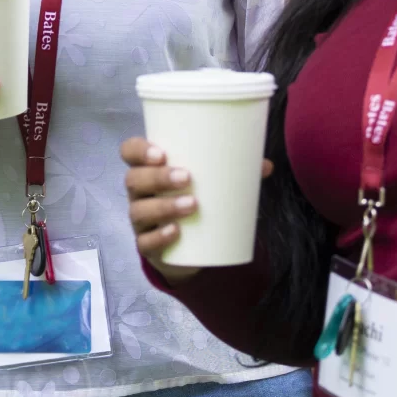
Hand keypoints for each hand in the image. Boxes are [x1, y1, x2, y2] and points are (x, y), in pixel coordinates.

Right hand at [120, 137, 273, 283]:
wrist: (186, 247)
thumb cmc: (193, 199)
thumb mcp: (207, 183)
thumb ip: (233, 171)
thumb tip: (266, 165)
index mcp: (149, 169)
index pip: (130, 152)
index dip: (139, 150)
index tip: (161, 151)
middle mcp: (139, 193)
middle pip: (134, 180)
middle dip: (157, 177)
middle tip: (186, 177)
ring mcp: (140, 221)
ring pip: (139, 211)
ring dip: (164, 206)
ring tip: (192, 204)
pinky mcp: (148, 246)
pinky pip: (144, 242)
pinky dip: (159, 237)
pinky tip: (175, 232)